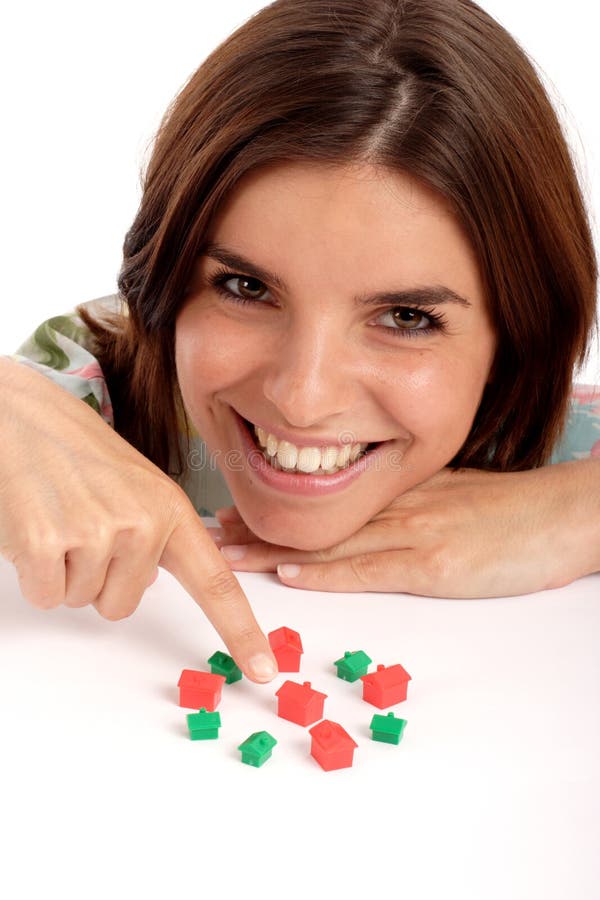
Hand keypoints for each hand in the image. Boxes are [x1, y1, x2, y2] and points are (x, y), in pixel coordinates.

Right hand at [0, 357, 276, 681]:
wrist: (18, 418)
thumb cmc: (75, 453)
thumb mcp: (134, 487)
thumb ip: (155, 534)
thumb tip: (148, 582)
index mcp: (171, 510)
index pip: (216, 581)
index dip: (240, 629)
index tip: (262, 670)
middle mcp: (143, 523)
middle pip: (120, 605)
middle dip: (94, 578)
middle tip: (78, 524)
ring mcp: (98, 532)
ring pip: (82, 602)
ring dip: (64, 571)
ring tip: (57, 518)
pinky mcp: (50, 542)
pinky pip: (47, 596)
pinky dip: (34, 573)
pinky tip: (34, 527)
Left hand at [211, 460, 599, 596]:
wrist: (560, 515)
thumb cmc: (513, 512)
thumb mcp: (454, 498)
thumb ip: (410, 507)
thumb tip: (372, 519)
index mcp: (399, 492)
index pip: (325, 498)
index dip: (276, 506)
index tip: (236, 510)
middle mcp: (396, 506)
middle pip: (315, 517)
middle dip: (258, 526)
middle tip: (209, 530)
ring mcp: (412, 532)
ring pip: (329, 540)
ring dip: (273, 549)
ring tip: (226, 553)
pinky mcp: (432, 563)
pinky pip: (369, 567)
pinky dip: (327, 572)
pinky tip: (291, 574)